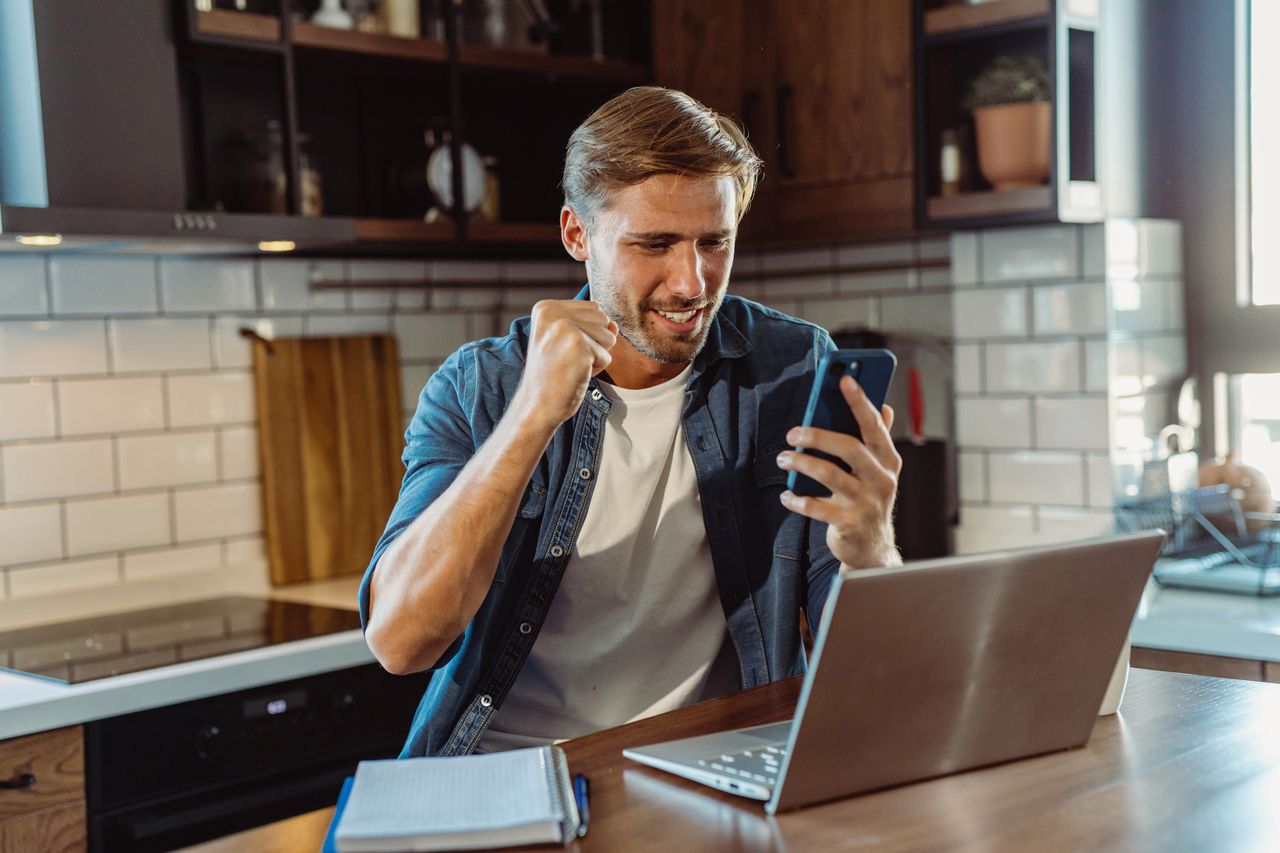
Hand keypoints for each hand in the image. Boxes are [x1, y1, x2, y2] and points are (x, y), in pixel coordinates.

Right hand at [514, 299, 617, 429]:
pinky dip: (596, 370)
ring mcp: (564, 326)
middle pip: (603, 319)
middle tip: (568, 359)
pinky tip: (574, 374)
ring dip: (596, 356)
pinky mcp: (577, 343)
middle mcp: (552, 312)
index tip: (563, 349)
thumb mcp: (569, 343)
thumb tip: (614, 324)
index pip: (594, 308)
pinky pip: (607, 356)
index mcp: (546, 308)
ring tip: (571, 366)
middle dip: (595, 343)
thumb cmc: (553, 376)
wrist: (537, 405)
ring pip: (609, 336)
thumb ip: (592, 327)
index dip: (588, 333)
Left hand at [775, 375, 902, 569]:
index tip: (845, 379)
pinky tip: (786, 495)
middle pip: (850, 448)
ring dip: (802, 463)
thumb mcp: (879, 470)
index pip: (875, 426)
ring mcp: (866, 503)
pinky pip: (816, 507)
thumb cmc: (869, 499)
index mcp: (888, 461)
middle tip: (792, 434)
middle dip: (818, 436)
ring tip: (783, 459)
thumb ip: (879, 438)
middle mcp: (881, 480)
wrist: (872, 549)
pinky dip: (797, 500)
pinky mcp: (849, 524)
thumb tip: (883, 405)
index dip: (860, 401)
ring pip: (830, 475)